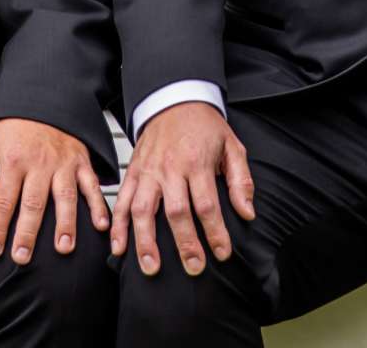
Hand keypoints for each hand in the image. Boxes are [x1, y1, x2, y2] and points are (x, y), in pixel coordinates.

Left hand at [0, 118, 108, 264]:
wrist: (42, 104)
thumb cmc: (11, 133)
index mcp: (14, 160)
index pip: (4, 200)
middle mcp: (40, 163)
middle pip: (33, 203)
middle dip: (28, 233)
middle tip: (22, 258)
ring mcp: (63, 163)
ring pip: (65, 197)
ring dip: (65, 224)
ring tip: (63, 248)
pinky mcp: (81, 163)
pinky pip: (92, 185)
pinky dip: (98, 206)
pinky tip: (101, 226)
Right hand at [110, 101, 254, 277]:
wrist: (173, 99)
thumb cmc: (205, 127)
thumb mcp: (232, 146)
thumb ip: (241, 181)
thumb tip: (247, 213)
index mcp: (197, 162)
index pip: (207, 204)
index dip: (215, 232)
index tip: (222, 254)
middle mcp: (170, 168)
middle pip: (176, 212)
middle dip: (184, 243)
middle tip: (193, 268)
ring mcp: (148, 171)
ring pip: (143, 210)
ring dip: (145, 241)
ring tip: (151, 267)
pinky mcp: (132, 172)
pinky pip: (122, 201)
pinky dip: (118, 226)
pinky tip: (118, 247)